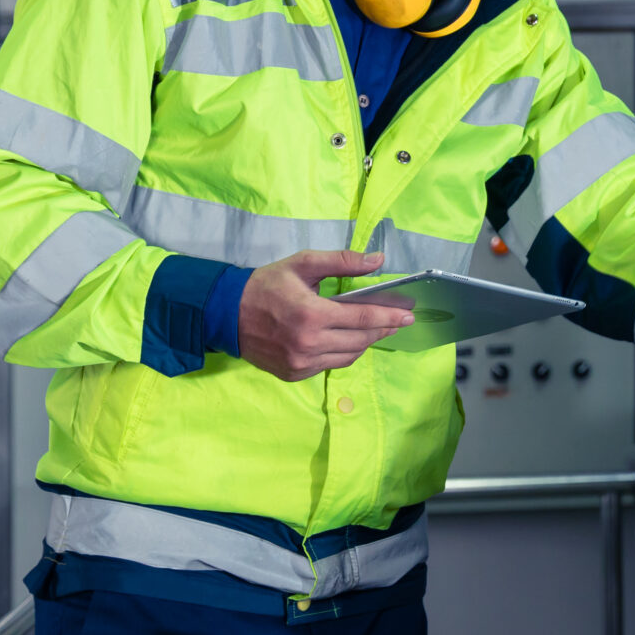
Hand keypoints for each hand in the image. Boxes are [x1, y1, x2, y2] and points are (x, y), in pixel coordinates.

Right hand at [238, 250, 412, 381]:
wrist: (226, 314)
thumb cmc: (266, 285)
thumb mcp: (303, 264)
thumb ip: (342, 262)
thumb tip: (378, 260)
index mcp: (311, 315)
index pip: (362, 319)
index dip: (389, 317)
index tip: (409, 315)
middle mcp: (308, 344)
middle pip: (361, 341)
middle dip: (382, 330)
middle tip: (397, 321)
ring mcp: (301, 363)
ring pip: (349, 356)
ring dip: (365, 343)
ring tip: (375, 330)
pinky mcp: (294, 374)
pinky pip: (330, 365)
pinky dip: (343, 353)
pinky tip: (347, 341)